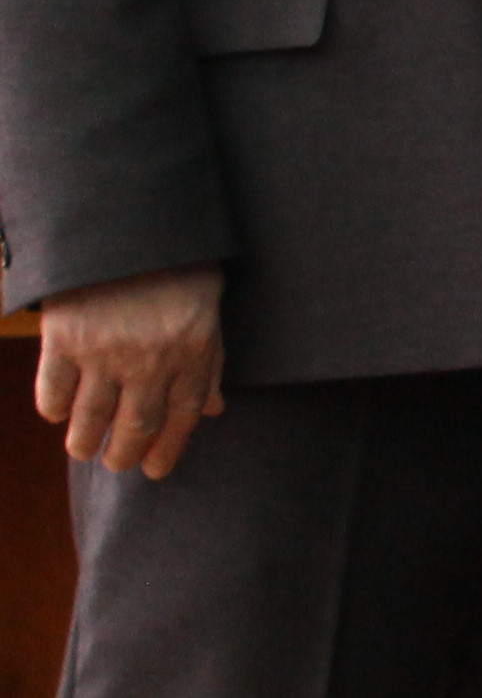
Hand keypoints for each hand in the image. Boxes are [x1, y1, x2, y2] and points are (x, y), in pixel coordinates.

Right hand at [33, 263, 225, 478]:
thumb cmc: (175, 269)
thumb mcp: (207, 312)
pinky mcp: (64, 340)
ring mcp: (105, 352)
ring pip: (91, 420)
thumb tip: (212, 412)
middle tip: (116, 463)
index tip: (155, 471)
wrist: (128, 226)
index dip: (168, 451)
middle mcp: (151, 359)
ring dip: (86, 443)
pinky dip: (55, 410)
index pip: (182, 418)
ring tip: (84, 449)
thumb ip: (209, 363)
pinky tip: (59, 414)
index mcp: (193, 351)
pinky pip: (54, 393)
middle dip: (124, 455)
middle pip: (135, 427)